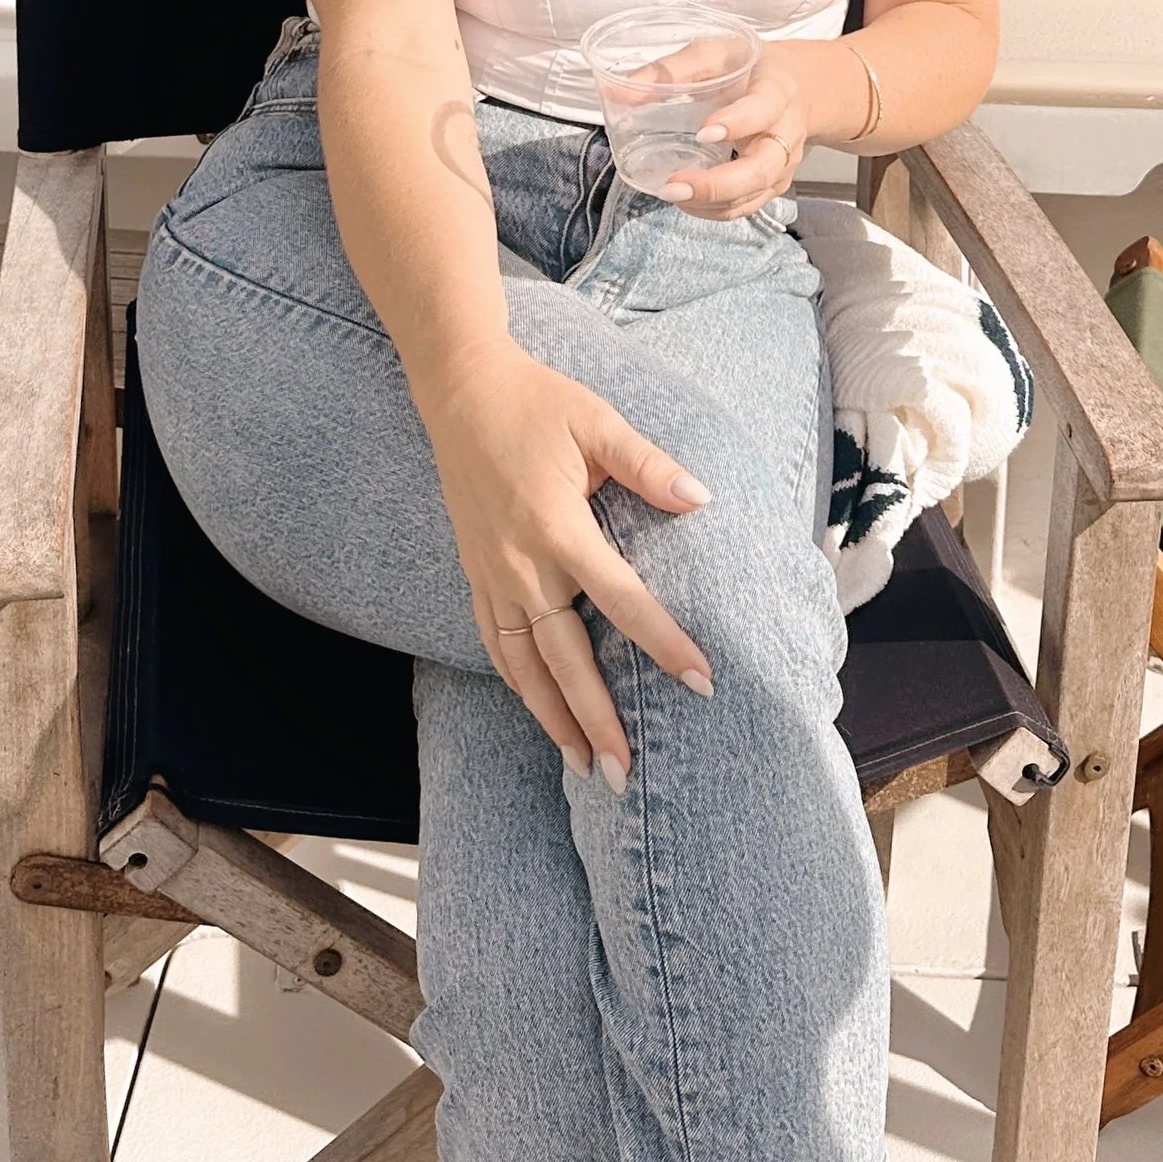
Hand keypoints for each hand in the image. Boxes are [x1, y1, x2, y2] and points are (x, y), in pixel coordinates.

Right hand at [419, 337, 714, 782]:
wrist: (460, 389)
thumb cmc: (536, 401)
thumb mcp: (598, 421)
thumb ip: (649, 466)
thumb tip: (701, 499)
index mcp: (556, 526)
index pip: (621, 600)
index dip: (664, 643)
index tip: (702, 681)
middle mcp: (520, 563)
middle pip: (563, 659)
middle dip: (596, 719)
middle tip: (625, 773)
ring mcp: (491, 573)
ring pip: (522, 664)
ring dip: (552, 718)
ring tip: (583, 766)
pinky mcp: (474, 572)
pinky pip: (494, 641)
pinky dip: (517, 682)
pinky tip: (538, 709)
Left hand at [654, 40, 817, 220]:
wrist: (802, 88)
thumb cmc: (751, 67)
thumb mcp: (717, 53)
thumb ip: (673, 69)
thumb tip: (622, 92)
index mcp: (777, 90)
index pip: (763, 110)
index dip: (737, 123)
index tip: (702, 132)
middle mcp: (786, 133)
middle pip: (761, 169)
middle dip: (717, 185)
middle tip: (673, 185)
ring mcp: (783, 164)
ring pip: (753, 195)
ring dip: (711, 203)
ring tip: (670, 193)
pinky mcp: (774, 184)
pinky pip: (748, 205)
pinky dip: (716, 210)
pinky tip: (686, 200)